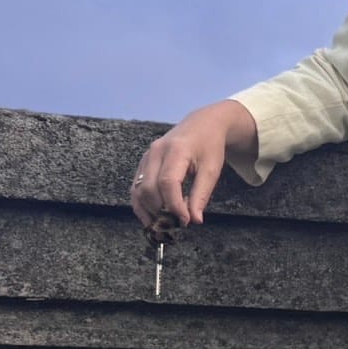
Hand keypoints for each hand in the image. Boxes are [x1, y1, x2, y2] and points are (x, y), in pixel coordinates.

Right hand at [129, 100, 256, 235]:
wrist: (201, 124)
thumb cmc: (209, 146)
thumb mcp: (212, 170)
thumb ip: (201, 195)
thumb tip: (194, 220)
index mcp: (176, 150)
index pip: (167, 182)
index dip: (174, 205)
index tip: (186, 220)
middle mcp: (156, 152)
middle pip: (149, 188)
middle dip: (161, 211)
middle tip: (177, 224)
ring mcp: (146, 157)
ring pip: (138, 190)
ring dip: (149, 211)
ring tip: (166, 224)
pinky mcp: (143, 163)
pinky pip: (135, 188)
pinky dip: (141, 205)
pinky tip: (151, 218)